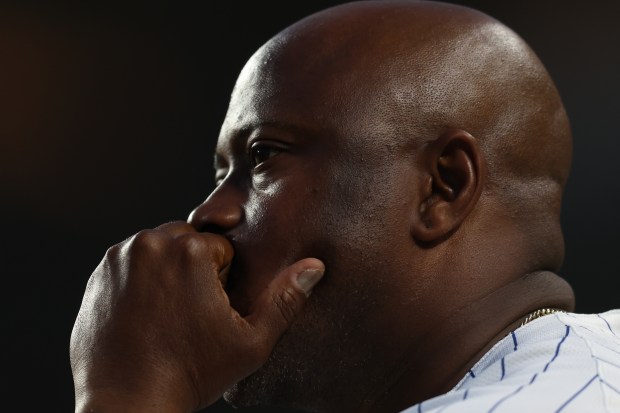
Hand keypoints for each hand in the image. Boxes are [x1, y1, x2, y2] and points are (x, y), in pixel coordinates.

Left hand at [70, 221, 323, 412]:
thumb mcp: (250, 342)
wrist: (129, 404)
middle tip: (191, 314)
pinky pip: (132, 263)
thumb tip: (314, 267)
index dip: (223, 281)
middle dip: (195, 269)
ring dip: (168, 272)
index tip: (210, 310)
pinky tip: (146, 315)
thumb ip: (285, 299)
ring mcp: (119, 257)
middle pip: (189, 243)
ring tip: (168, 316)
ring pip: (160, 251)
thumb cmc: (191, 374)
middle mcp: (150, 243)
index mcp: (188, 250)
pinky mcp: (100, 274)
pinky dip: (141, 281)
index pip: (221, 249)